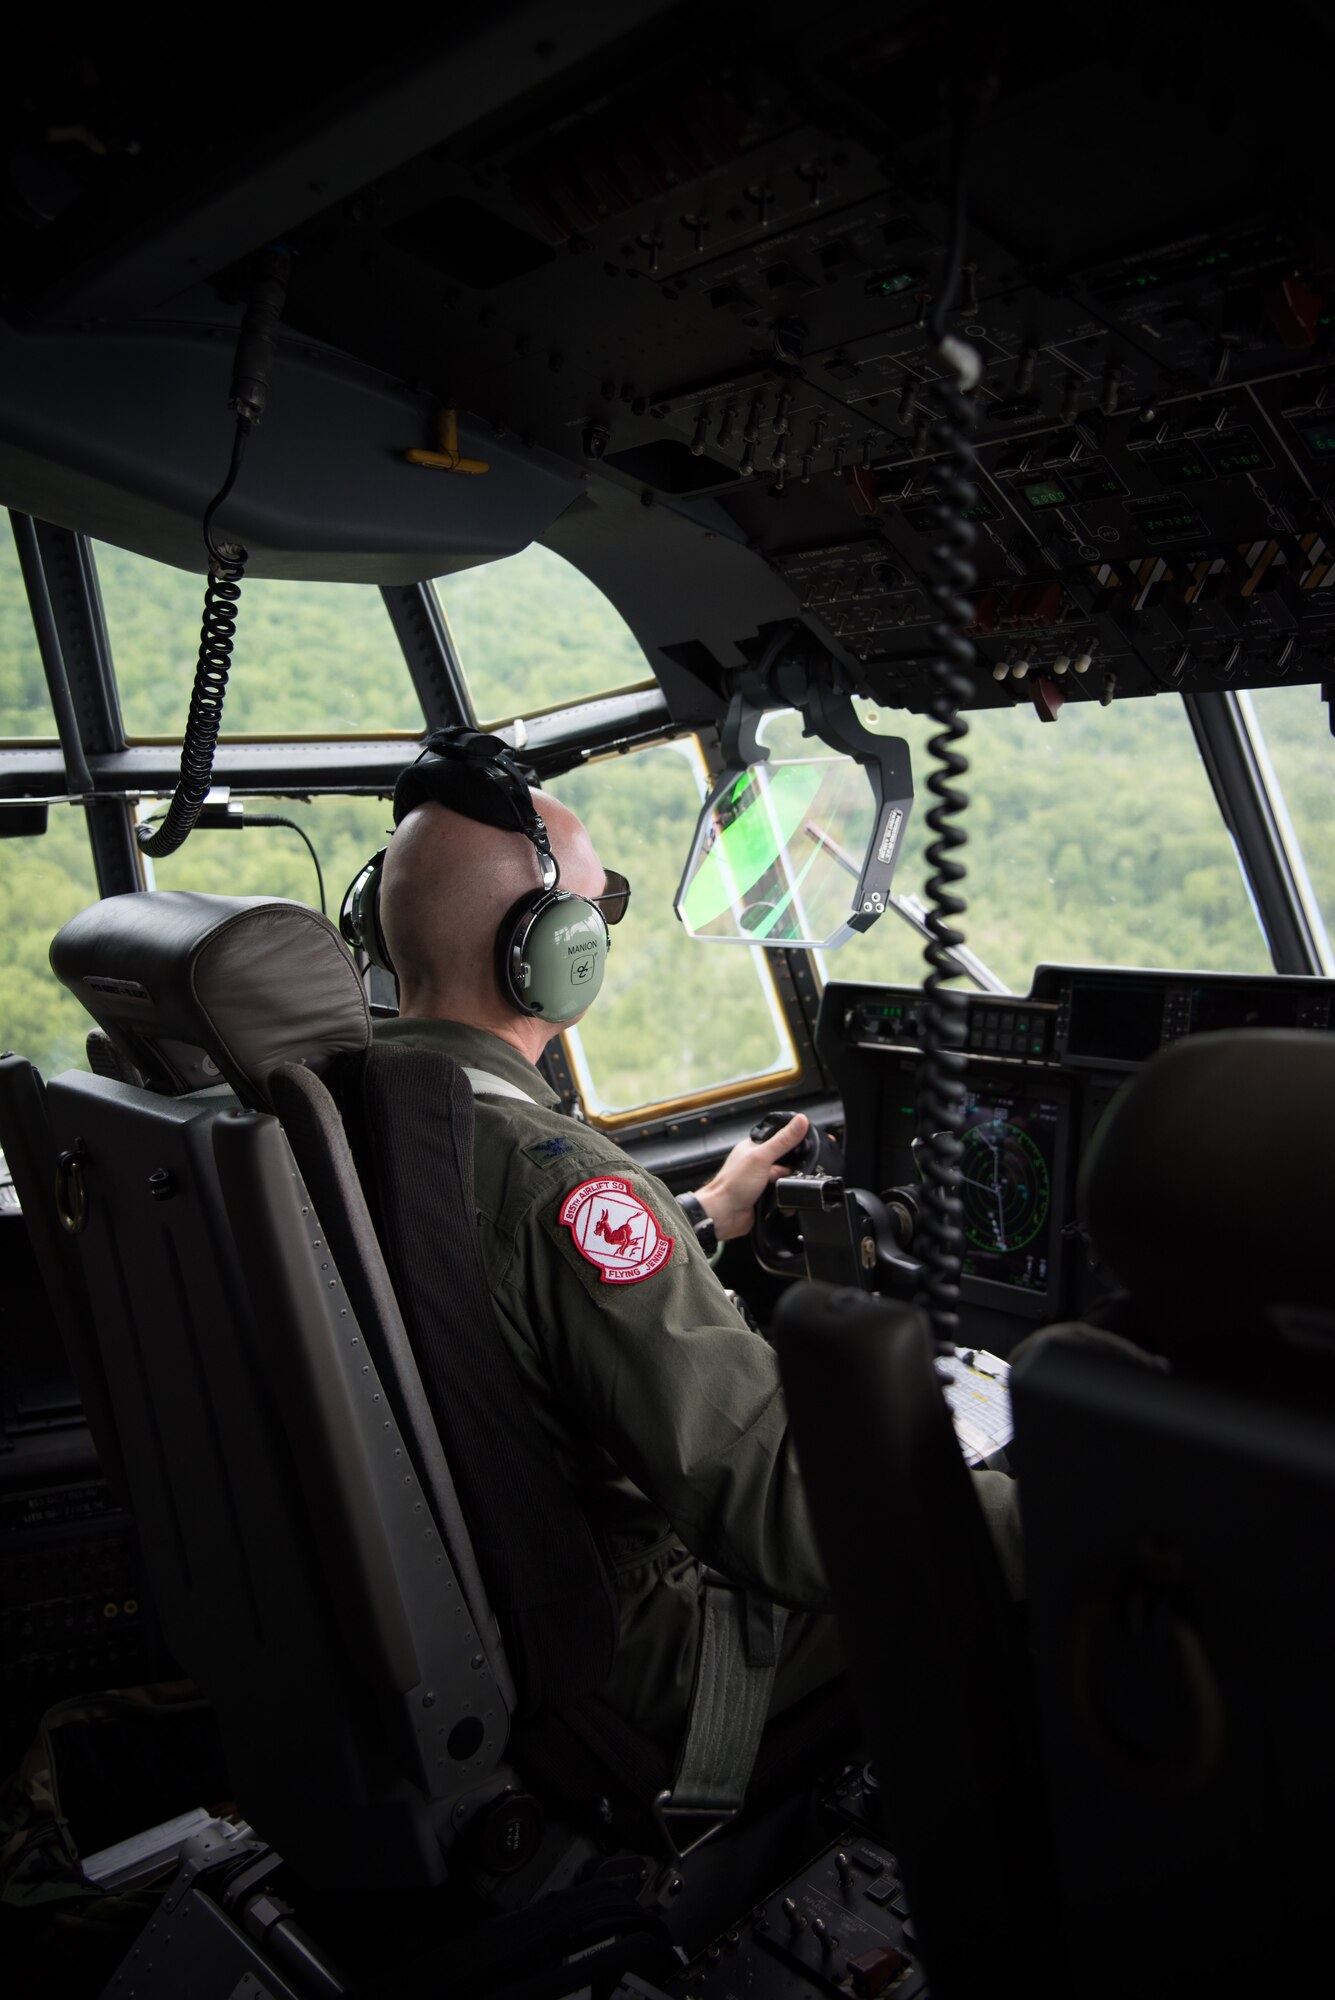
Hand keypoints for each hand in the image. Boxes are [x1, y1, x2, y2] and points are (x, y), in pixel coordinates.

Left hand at [693, 1113, 809, 1241]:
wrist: (723, 1216)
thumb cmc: (731, 1185)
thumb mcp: (761, 1158)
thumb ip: (783, 1140)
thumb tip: (801, 1121)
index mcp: (755, 1147)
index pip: (781, 1137)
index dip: (794, 1142)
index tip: (803, 1148)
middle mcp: (759, 1162)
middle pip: (788, 1160)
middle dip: (790, 1169)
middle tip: (780, 1174)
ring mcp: (762, 1179)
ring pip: (787, 1178)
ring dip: (787, 1184)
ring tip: (776, 1188)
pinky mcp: (766, 1195)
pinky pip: (784, 1193)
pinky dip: (786, 1197)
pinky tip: (779, 1200)